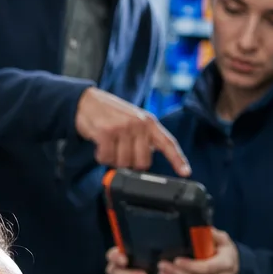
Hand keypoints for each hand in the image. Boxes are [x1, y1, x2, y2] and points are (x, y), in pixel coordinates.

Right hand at [75, 87, 190, 175]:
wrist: (87, 101)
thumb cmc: (111, 114)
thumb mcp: (134, 120)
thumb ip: (143, 138)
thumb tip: (146, 162)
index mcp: (149, 122)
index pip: (168, 143)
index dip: (178, 159)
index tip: (186, 172)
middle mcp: (139, 124)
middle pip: (143, 163)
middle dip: (130, 163)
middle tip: (121, 152)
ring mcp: (123, 128)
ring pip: (123, 163)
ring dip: (113, 160)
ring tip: (109, 145)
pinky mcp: (106, 133)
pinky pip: (107, 159)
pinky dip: (102, 157)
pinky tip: (100, 145)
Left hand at [157, 233, 239, 273]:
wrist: (237, 272)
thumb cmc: (226, 254)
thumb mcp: (223, 240)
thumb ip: (211, 234)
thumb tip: (199, 229)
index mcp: (227, 263)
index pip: (206, 267)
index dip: (189, 265)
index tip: (175, 260)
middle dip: (176, 273)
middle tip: (161, 265)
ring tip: (162, 272)